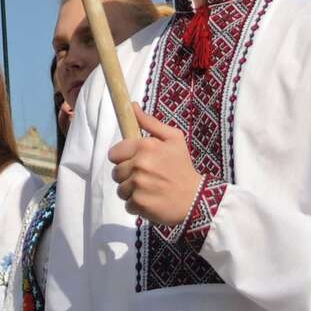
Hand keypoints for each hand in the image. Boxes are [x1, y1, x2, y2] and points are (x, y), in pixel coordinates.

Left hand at [110, 106, 203, 226]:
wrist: (195, 198)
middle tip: (145, 177)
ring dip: (131, 191)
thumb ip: (150, 122)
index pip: (114, 153)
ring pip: (120, 189)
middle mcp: (139, 165)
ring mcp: (138, 185)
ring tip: (148, 190)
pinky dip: (137, 205)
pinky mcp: (139, 204)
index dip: (123, 158)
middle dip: (127, 175)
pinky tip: (150, 200)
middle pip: (116, 172)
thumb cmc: (183, 166)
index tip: (134, 162)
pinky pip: (127, 204)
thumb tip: (132, 106)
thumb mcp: (173, 138)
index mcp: (145, 146)